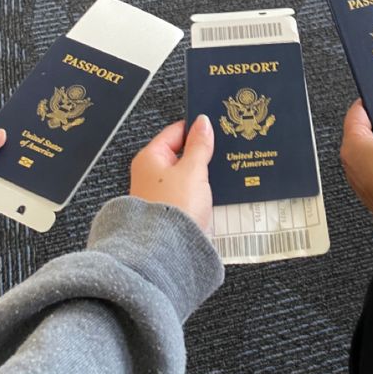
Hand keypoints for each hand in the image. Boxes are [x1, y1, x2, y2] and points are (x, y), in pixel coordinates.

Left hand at [130, 115, 213, 231]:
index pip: (174, 132)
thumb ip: (200, 145)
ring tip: (222, 172)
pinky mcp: (168, 211)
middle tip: (222, 150)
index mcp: (150, 158)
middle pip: (180, 154)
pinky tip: (214, 193)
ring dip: (202, 174)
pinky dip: (200, 191)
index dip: (196, 128)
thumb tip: (202, 122)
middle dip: (201, 153)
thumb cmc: (174, 209)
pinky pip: (187, 194)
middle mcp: (150, 175)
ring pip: (185, 175)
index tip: (215, 127)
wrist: (167, 251)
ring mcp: (158, 194)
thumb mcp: (193, 170)